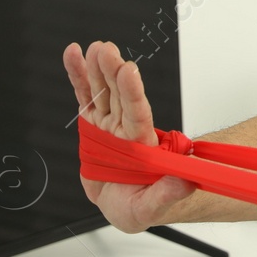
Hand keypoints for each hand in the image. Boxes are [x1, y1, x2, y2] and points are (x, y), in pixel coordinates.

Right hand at [62, 40, 194, 233]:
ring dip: (96, 70)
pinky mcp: (93, 125)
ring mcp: (108, 125)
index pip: (137, 115)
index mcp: (140, 146)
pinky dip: (78, 76)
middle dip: (111, 72)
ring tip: (94, 48)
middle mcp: (124, 130)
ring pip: (102, 92)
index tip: (128, 71)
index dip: (132, 93)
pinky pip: (84, 97)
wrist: (126, 203)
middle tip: (107, 50)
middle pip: (118, 97)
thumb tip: (183, 182)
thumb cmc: (138, 204)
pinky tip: (73, 55)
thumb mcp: (150, 208)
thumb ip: (165, 195)